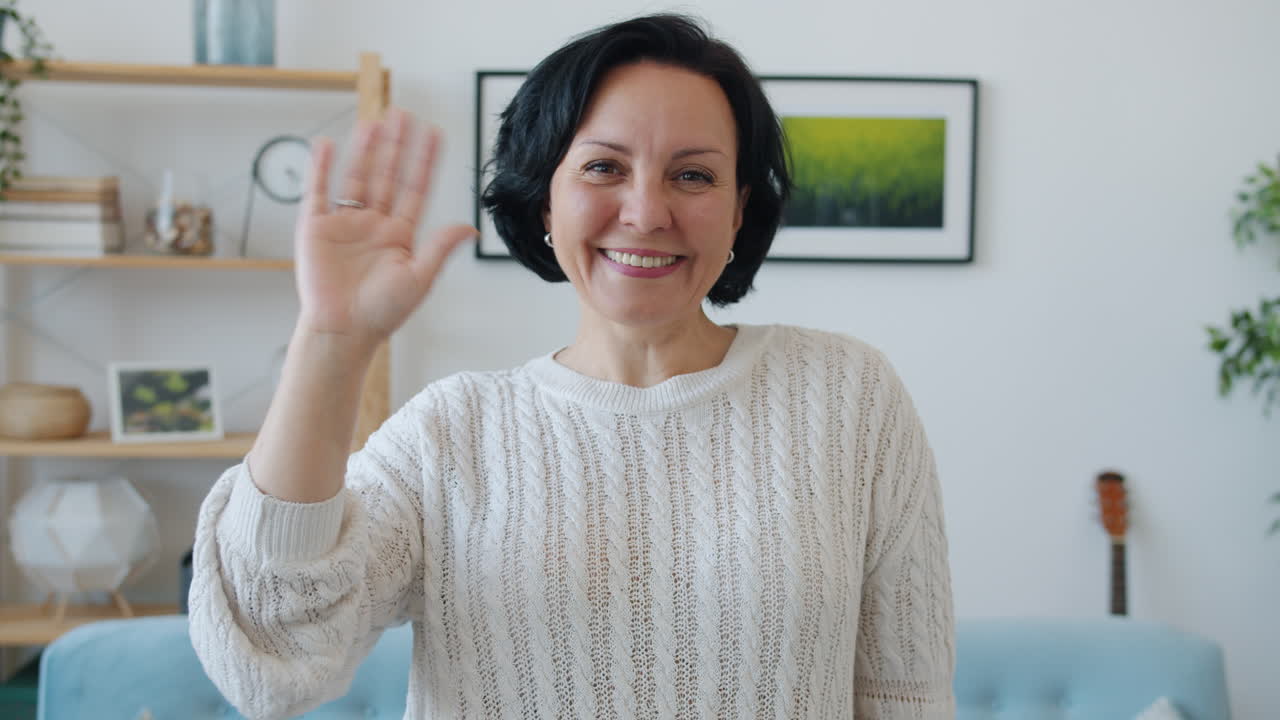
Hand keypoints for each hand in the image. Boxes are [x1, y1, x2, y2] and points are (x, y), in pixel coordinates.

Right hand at [293, 108, 475, 353]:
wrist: (343, 331)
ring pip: (357, 176)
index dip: (424, 161)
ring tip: (374, 120)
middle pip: (387, 175)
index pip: (415, 188)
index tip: (435, 134)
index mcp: (400, 234)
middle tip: (403, 114)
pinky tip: (326, 143)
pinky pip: (318, 190)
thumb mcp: (419, 277)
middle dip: (396, 145)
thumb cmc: (382, 313)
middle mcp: (374, 223)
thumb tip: (471, 227)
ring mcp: (345, 223)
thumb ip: (440, 247)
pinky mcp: (316, 227)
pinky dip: (320, 167)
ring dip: (365, 149)